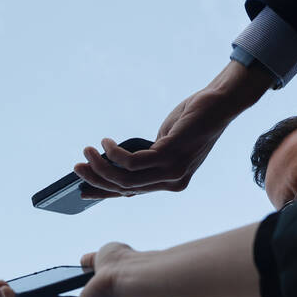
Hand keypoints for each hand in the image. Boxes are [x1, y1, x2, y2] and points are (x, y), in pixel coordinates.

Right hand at [74, 61, 273, 196]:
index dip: (106, 192)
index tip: (83, 189)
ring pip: (125, 179)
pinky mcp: (170, 155)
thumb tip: (113, 162)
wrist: (219, 104)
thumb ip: (146, 157)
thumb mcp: (165, 144)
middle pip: (125, 189)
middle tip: (77, 168)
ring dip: (100, 166)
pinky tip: (106, 142)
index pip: (132, 193)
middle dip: (97, 179)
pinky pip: (132, 162)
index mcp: (172, 182)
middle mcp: (173, 182)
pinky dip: (113, 153)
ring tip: (87, 152)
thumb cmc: (192, 121)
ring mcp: (172, 171)